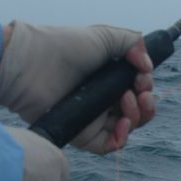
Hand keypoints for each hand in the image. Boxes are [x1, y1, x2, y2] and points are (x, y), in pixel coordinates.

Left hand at [0, 21, 155, 153]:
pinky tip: (122, 123)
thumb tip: (148, 66)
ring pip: (128, 128)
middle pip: (138, 111)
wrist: (33, 64)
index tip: (142, 76)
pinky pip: (110, 145)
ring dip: (137, 117)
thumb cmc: (65, 46)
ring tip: (126, 100)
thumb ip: (133, 43)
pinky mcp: (83, 134)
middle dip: (147, 104)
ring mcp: (94, 118)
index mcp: (108, 77)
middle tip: (140, 92)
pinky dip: (122, 138)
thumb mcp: (104, 35)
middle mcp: (103, 99)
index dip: (146, 86)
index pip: (138, 89)